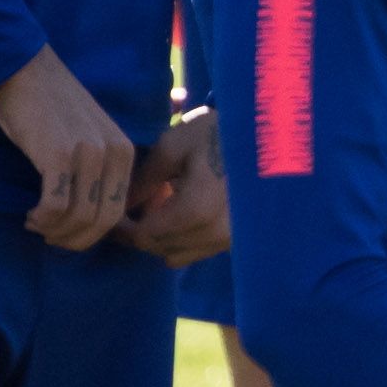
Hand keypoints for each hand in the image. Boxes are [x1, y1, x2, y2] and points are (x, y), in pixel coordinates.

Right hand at [0, 46, 134, 250]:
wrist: (28, 72)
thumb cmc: (53, 109)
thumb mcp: (92, 138)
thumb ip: (101, 170)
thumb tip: (96, 219)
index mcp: (125, 151)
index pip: (118, 212)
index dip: (91, 234)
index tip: (66, 233)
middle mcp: (114, 152)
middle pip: (101, 221)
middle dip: (73, 240)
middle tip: (49, 236)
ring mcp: (88, 152)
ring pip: (78, 217)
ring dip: (54, 231)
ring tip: (36, 223)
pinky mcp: (58, 153)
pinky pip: (55, 205)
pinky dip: (42, 219)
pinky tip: (31, 214)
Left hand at [118, 102, 230, 266]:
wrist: (274, 134)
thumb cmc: (222, 132)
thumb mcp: (174, 145)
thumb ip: (143, 180)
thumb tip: (122, 206)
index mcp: (195, 211)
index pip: (143, 236)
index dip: (121, 227)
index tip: (111, 212)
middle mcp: (214, 234)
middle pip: (158, 248)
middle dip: (140, 229)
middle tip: (133, 206)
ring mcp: (230, 239)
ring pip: (177, 254)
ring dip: (162, 236)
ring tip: (161, 207)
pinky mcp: (239, 238)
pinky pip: (199, 249)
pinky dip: (184, 236)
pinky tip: (186, 210)